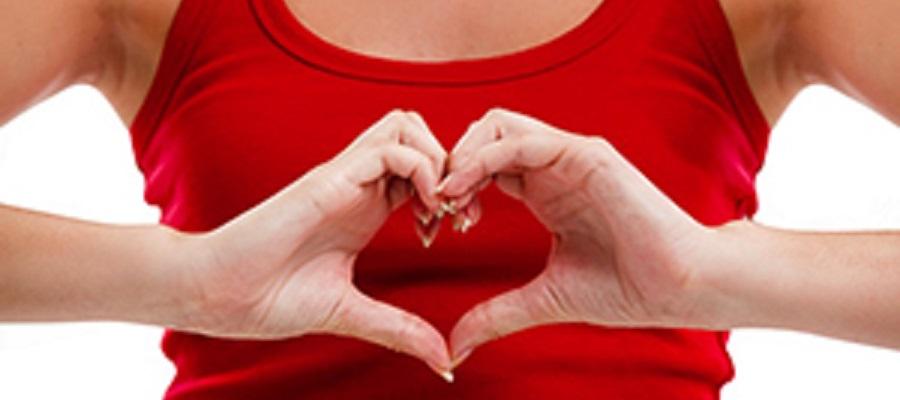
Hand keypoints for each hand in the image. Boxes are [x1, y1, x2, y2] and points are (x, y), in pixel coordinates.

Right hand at [179, 110, 452, 375]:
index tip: (456, 229)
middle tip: (456, 212)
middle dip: (451, 163)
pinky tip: (423, 212)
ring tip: (439, 209)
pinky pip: (389, 149)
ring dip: (437, 160)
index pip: (420, 167)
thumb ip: (399, 329)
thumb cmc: (270, 299)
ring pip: (406, 127)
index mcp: (365, 208)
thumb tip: (444, 360)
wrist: (218, 294)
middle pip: (417, 133)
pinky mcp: (329, 180)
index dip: (449, 189)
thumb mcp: (352, 313)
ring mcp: (344, 178)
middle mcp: (358, 185)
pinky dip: (421, 170)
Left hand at [438, 109, 717, 364]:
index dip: (454, 187)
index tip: (437, 224)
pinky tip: (465, 189)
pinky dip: (484, 158)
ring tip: (445, 196)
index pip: (483, 165)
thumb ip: (497, 315)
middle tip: (435, 206)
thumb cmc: (626, 289)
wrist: (678, 288)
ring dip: (462, 155)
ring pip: (496, 126)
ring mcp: (570, 156)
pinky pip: (521, 140)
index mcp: (545, 190)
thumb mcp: (543, 300)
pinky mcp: (586, 155)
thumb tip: (455, 346)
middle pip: (483, 135)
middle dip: (450, 163)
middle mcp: (554, 166)